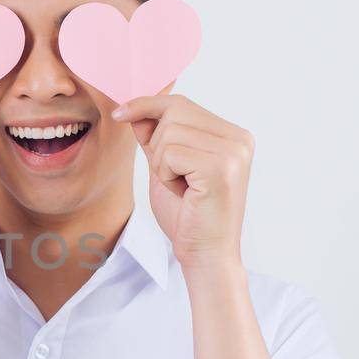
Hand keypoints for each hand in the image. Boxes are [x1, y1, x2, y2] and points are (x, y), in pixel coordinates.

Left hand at [113, 94, 251, 272]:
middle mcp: (239, 138)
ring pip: (169, 133)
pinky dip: (166, 175)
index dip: (147, 105)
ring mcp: (234, 151)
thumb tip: (136, 107)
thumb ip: (155, 137)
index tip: (120, 113)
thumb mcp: (165, 167)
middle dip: (157, 145)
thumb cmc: (187, 215)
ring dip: (162, 164)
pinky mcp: (221, 167)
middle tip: (172, 175)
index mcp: (232, 135)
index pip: (181, 104)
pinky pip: (171, 153)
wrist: (205, 254)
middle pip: (174, 111)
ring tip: (181, 187)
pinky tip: (184, 193)